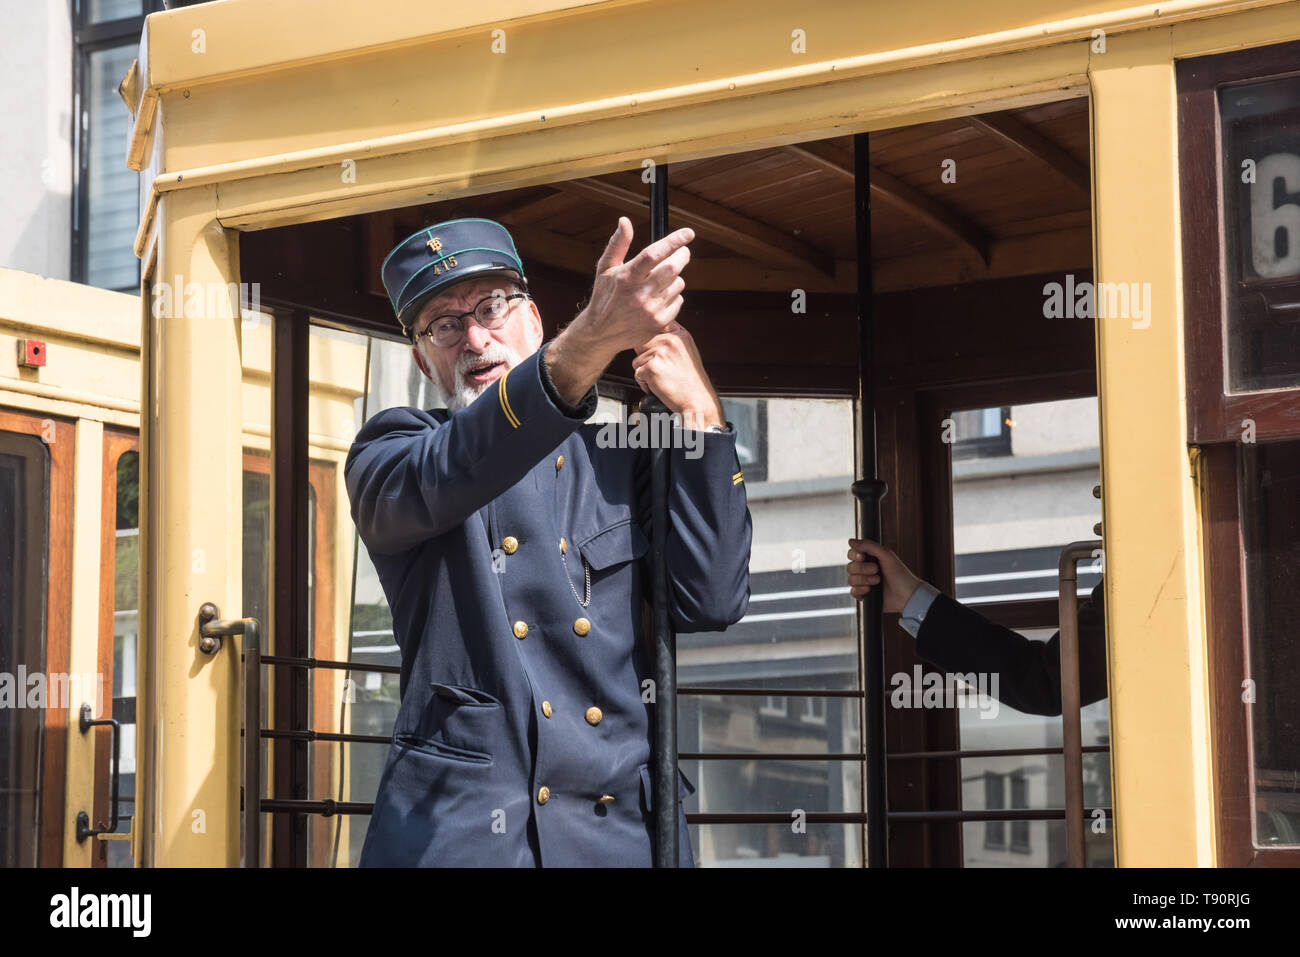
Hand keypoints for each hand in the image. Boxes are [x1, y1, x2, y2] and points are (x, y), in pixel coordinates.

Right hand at [575, 217, 693, 358]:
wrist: (601, 332)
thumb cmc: (605, 296)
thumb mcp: (606, 268)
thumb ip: (617, 244)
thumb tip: (625, 221)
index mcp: (627, 277)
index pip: (654, 254)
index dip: (674, 241)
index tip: (688, 233)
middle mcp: (640, 293)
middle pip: (673, 268)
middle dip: (682, 256)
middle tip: (682, 252)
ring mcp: (651, 310)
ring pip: (679, 284)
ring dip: (676, 277)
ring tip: (662, 280)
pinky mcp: (659, 322)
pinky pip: (679, 301)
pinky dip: (674, 295)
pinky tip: (660, 297)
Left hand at [629, 322, 723, 427]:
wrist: (697, 401)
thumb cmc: (691, 382)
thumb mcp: (687, 353)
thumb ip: (671, 341)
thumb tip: (650, 335)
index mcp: (680, 334)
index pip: (655, 327)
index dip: (650, 340)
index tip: (656, 353)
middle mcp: (671, 340)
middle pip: (642, 343)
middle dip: (646, 358)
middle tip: (661, 370)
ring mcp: (661, 352)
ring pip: (638, 359)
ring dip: (645, 372)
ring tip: (662, 379)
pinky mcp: (652, 367)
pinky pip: (637, 373)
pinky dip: (644, 383)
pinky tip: (658, 386)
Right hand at [846, 538, 922, 614]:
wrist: (906, 595)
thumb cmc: (900, 574)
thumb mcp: (886, 555)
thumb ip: (868, 545)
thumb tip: (850, 541)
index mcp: (870, 558)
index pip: (852, 554)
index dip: (854, 555)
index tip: (863, 557)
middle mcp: (865, 570)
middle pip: (850, 567)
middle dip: (862, 569)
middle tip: (876, 570)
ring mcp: (864, 583)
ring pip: (850, 580)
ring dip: (864, 580)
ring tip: (877, 581)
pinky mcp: (864, 595)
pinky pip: (853, 592)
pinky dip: (861, 590)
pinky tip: (870, 590)